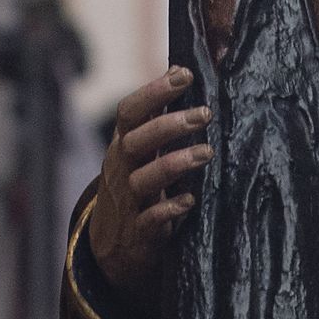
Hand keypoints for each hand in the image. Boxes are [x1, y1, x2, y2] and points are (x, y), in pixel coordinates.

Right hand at [87, 67, 211, 309]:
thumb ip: (155, 118)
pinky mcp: (138, 234)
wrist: (111, 248)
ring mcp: (126, 203)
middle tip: (204, 113)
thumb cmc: (133, 186)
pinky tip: (191, 199)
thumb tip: (178, 70)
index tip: (184, 75)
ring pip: (144, 179)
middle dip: (169, 125)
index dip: (153, 91)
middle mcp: (120, 171)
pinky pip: (151, 220)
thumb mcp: (138, 153)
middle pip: (135, 142)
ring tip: (207, 152)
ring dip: (176, 163)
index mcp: (121, 146)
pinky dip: (170, 209)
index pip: (129, 112)